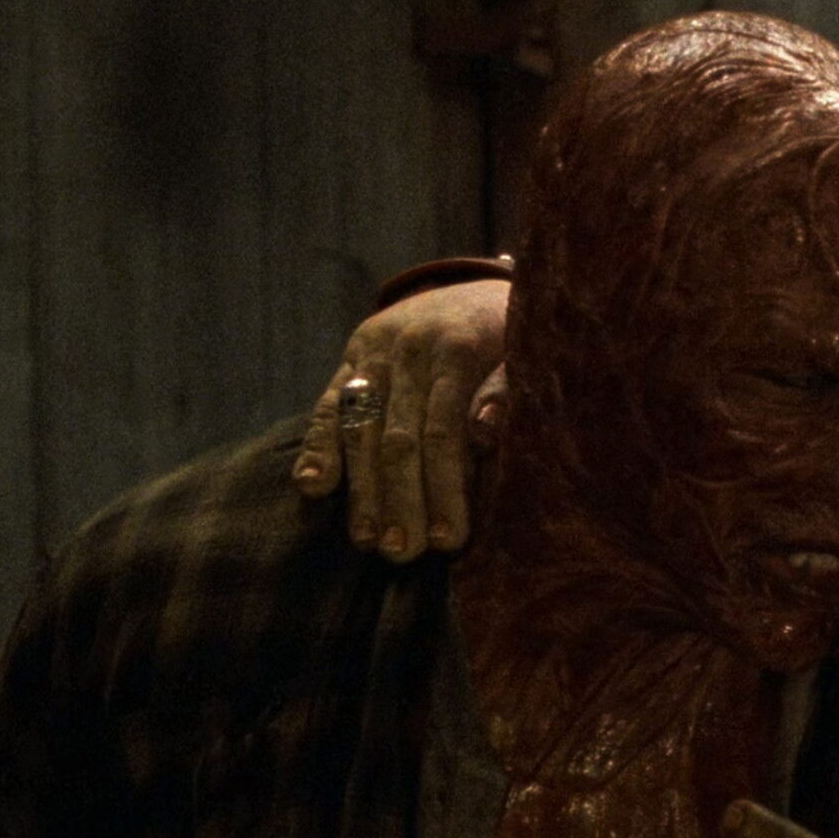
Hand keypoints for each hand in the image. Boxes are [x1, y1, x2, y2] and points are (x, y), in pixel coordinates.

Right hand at [292, 277, 510, 560]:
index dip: (443, 488)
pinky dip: (317, 445)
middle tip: (403, 554)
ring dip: (361, 488)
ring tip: (366, 539)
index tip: (449, 540)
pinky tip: (312, 487)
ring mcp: (375, 351)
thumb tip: (483, 432)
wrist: (474, 283)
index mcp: (457, 349)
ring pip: (359, 426)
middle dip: (400, 500)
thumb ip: (508, 391)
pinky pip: (328, 404)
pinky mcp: (352, 355)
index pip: (443, 431)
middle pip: (397, 436)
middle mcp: (409, 348)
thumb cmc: (511, 334)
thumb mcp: (526, 353)